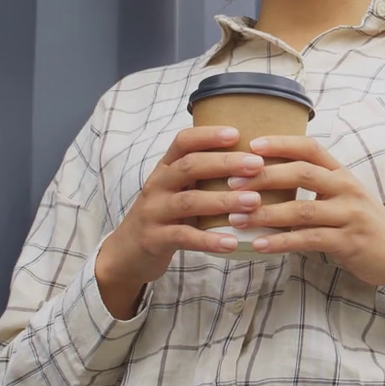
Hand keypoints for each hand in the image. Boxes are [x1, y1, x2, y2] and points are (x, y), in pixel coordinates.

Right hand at [94, 125, 266, 318]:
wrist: (127, 252)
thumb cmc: (166, 215)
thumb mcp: (178, 189)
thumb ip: (202, 175)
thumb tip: (251, 159)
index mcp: (165, 168)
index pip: (183, 142)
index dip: (208, 135)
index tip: (237, 134)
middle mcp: (157, 185)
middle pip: (189, 167)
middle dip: (224, 164)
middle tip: (256, 166)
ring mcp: (153, 212)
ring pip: (189, 201)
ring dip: (223, 200)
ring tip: (254, 201)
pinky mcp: (154, 239)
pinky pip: (184, 237)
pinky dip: (209, 240)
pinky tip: (232, 242)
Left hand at [230, 135, 384, 313]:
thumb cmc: (365, 224)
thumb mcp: (344, 197)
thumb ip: (315, 187)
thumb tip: (268, 180)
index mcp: (342, 174)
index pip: (310, 148)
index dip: (281, 143)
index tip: (251, 145)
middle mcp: (347, 188)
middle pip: (302, 173)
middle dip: (264, 176)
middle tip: (232, 182)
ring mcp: (349, 215)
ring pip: (302, 209)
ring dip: (265, 213)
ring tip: (236, 218)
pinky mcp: (348, 242)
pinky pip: (308, 239)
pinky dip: (280, 241)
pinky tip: (258, 244)